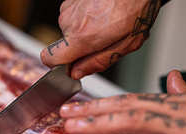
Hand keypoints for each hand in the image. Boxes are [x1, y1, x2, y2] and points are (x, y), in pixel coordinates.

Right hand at [40, 0, 161, 78]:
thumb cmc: (136, 9)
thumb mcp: (125, 45)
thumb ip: (97, 62)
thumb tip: (76, 73)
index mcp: (81, 37)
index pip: (49, 58)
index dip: (58, 65)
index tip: (72, 65)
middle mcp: (70, 21)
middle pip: (65, 45)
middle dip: (82, 47)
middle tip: (105, 40)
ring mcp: (69, 7)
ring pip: (71, 29)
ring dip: (87, 30)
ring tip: (108, 23)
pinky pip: (75, 15)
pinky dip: (87, 17)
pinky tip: (104, 12)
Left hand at [60, 70, 185, 133]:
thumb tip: (171, 79)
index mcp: (179, 103)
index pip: (135, 100)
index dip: (106, 103)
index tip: (83, 106)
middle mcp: (175, 112)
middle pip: (126, 107)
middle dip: (93, 111)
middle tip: (65, 114)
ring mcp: (181, 130)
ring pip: (131, 121)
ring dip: (98, 123)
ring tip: (72, 125)